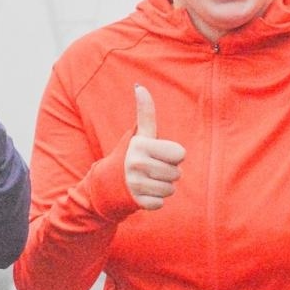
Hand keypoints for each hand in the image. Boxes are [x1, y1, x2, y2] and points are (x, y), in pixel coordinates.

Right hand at [124, 84, 185, 210]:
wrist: (110, 182)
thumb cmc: (133, 154)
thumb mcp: (140, 135)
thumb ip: (145, 113)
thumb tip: (140, 86)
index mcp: (141, 145)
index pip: (179, 154)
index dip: (173, 156)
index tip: (158, 154)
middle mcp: (137, 163)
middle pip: (177, 173)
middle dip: (168, 173)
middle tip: (152, 169)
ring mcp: (136, 183)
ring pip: (170, 189)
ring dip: (163, 187)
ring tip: (148, 181)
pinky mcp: (137, 201)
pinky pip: (161, 202)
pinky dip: (155, 200)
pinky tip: (143, 193)